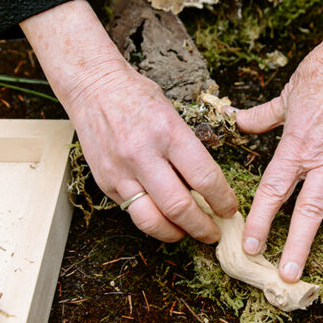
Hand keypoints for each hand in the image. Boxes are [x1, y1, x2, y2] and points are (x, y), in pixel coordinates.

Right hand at [21, 0, 236, 241]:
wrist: (93, 88)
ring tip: (188, 233)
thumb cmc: (138, 97)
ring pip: (152, 220)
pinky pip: (132, 212)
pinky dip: (152, 221)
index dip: (222, 200)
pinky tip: (164, 220)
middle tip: (214, 232)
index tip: (230, 209)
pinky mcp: (105, 182)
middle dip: (203, 226)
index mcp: (168, 132)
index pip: (204, 177)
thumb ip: (189, 149)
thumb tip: (210, 186)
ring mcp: (121, 171)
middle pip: (179, 207)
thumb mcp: (173, 114)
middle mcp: (143, 155)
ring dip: (176, 233)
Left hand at [235, 0, 322, 283]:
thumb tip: (236, 120)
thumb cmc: (321, 73)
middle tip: (289, 275)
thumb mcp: (285, 95)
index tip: (250, 246)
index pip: (274, 191)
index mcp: (297, 146)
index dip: (260, 221)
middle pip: (309, 211)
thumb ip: (261, 116)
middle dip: (298, 246)